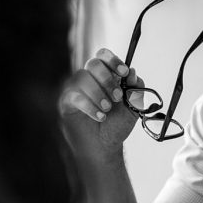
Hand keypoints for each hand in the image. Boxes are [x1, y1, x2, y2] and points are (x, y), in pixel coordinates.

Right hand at [58, 48, 146, 162]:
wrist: (105, 146)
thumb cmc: (116, 125)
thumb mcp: (133, 108)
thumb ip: (136, 91)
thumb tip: (133, 74)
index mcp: (105, 75)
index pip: (104, 56)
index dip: (113, 60)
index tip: (124, 72)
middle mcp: (89, 78)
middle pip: (93, 63)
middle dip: (107, 79)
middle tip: (117, 97)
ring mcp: (76, 89)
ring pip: (82, 77)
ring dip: (98, 93)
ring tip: (107, 109)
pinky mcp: (66, 102)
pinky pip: (75, 95)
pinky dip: (89, 106)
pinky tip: (99, 116)